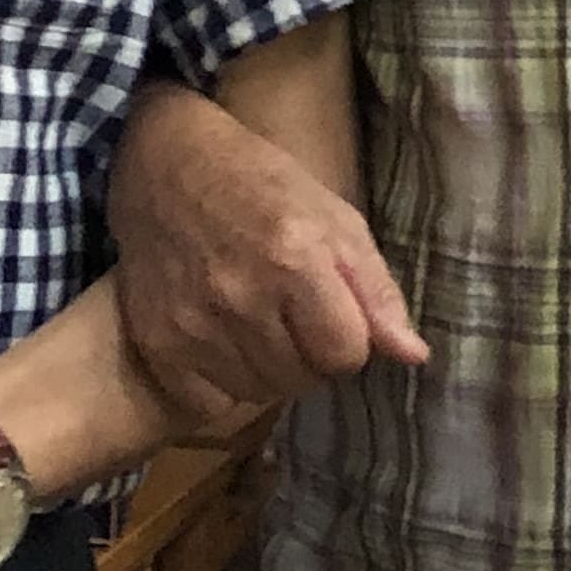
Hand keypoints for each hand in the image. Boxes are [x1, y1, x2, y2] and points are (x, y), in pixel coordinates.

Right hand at [111, 84, 425, 433]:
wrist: (165, 167)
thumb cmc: (261, 185)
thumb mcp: (334, 218)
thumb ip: (376, 290)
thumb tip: (414, 355)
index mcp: (295, 260)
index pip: (346, 354)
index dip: (348, 339)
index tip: (332, 315)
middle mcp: (242, 297)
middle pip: (303, 380)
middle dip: (310, 356)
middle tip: (292, 316)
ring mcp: (193, 324)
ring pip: (258, 394)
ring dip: (269, 371)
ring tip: (257, 325)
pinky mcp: (156, 343)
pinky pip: (209, 402)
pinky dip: (222, 386)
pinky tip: (221, 344)